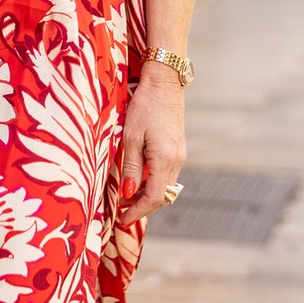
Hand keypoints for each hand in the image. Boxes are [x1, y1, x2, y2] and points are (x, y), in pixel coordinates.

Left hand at [118, 63, 184, 224]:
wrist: (165, 82)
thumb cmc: (145, 106)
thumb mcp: (131, 136)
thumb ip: (131, 166)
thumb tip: (129, 193)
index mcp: (165, 159)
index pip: (155, 197)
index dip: (138, 211)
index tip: (123, 219)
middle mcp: (177, 160)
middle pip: (163, 196)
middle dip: (143, 207)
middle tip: (123, 213)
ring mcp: (180, 155)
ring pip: (166, 186)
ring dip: (149, 196)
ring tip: (128, 199)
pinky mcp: (178, 148)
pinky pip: (167, 174)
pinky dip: (154, 183)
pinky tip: (139, 181)